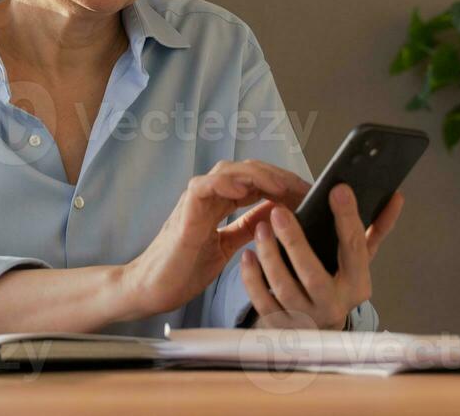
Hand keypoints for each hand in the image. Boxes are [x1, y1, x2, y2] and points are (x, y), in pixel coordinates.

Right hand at [119, 161, 309, 319]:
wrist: (152, 288)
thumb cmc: (184, 268)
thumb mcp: (227, 245)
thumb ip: (248, 226)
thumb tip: (277, 213)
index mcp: (219, 203)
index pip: (255, 181)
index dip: (281, 182)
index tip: (307, 192)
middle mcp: (208, 196)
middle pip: (247, 170)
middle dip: (277, 176)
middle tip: (303, 187)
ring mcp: (195, 201)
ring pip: (228, 172)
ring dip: (257, 176)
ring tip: (281, 186)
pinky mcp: (185, 213)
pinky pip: (203, 187)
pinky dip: (223, 184)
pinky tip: (242, 189)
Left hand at [242, 183, 403, 329]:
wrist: (322, 329)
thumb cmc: (339, 283)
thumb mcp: (359, 260)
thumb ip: (376, 229)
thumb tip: (395, 197)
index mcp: (357, 284)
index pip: (355, 249)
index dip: (347, 218)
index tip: (337, 189)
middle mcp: (333, 305)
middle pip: (313, 275)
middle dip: (296, 243)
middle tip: (279, 211)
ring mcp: (305, 319)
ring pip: (284, 289)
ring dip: (270, 256)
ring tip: (261, 227)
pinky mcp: (280, 326)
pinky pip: (263, 302)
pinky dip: (253, 279)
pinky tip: (248, 255)